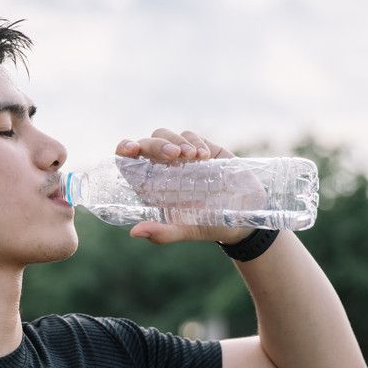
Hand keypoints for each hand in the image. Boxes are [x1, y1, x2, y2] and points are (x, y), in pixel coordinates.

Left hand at [115, 129, 251, 244]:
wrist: (242, 219)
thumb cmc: (209, 226)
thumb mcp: (186, 230)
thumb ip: (162, 233)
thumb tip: (134, 232)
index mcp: (152, 186)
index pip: (129, 161)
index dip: (125, 149)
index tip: (132, 149)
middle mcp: (163, 169)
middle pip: (147, 143)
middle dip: (156, 144)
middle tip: (173, 155)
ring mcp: (182, 157)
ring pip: (166, 134)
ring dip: (176, 141)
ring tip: (192, 156)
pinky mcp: (203, 149)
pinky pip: (191, 136)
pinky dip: (196, 142)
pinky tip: (205, 156)